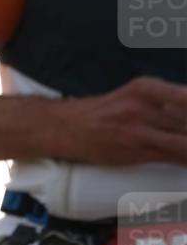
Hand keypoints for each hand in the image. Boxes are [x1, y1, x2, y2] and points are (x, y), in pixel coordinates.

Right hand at [55, 76, 186, 165]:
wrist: (69, 128)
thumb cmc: (107, 110)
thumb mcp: (135, 93)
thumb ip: (167, 98)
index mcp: (145, 88)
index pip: (185, 97)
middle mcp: (142, 108)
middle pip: (186, 120)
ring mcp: (138, 132)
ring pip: (184, 141)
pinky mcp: (135, 152)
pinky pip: (171, 157)